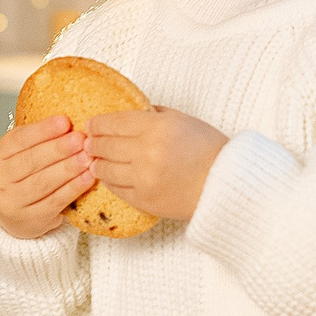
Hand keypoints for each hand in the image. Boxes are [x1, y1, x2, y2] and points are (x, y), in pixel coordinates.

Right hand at [0, 116, 97, 239]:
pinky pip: (55, 201)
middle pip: (30, 161)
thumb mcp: (20, 153)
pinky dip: (73, 188)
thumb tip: (69, 120)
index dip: (42, 130)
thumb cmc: (22, 175)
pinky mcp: (29, 220)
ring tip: (87, 157)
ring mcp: (11, 202)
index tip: (65, 121)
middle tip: (80, 139)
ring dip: (68, 168)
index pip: (18, 139)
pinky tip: (88, 178)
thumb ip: (38, 138)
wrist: (14, 215)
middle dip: (58, 149)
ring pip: (43, 182)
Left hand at [83, 108, 226, 222]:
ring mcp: (144, 178)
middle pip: (104, 145)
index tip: (91, 124)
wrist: (226, 185)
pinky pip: (115, 189)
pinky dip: (110, 181)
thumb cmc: (208, 150)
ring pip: (104, 169)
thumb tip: (125, 116)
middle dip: (93, 143)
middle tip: (89, 142)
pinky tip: (110, 176)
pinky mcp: (144, 200)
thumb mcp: (182, 120)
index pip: (113, 122)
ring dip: (97, 163)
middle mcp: (147, 152)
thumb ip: (152, 115)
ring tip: (96, 161)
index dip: (97, 123)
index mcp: (157, 127)